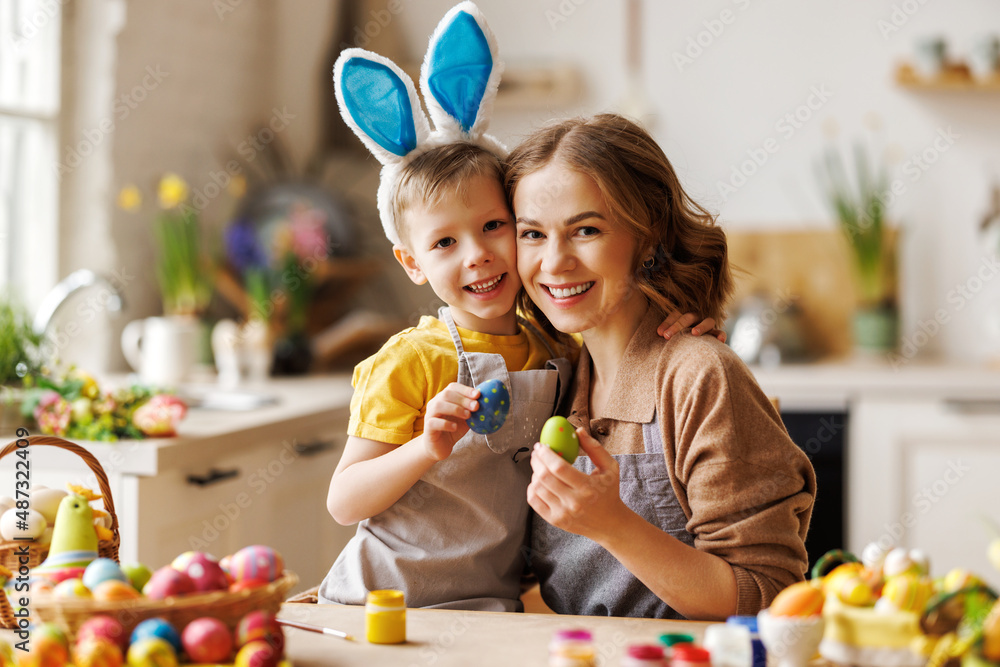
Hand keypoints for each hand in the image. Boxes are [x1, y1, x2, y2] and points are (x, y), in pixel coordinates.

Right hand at [423, 382, 477, 460]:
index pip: (453, 387)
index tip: (478, 394)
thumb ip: (473, 410)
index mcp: (444, 398)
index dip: (465, 389)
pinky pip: (433, 422)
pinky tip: (455, 427)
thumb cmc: (453, 428)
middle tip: (476, 406)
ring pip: (438, 405)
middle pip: (446, 394)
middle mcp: (435, 403)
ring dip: (455, 409)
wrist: (439, 447)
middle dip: (463, 399)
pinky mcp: (427, 428)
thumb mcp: (466, 418)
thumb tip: (488, 402)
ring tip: (467, 416)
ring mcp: (429, 415)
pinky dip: (445, 423)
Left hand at [527, 427, 626, 542]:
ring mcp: (563, 514)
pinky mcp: (555, 521)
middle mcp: (574, 503)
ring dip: (534, 473)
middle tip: (537, 452)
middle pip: (545, 477)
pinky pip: (534, 502)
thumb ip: (594, 448)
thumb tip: (578, 430)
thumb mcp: (610, 467)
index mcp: (588, 487)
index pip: (559, 468)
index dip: (545, 454)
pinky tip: (537, 482)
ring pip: (537, 488)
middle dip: (536, 461)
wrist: (610, 523)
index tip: (541, 445)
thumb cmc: (609, 491)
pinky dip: (532, 488)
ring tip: (540, 467)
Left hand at [657, 310, 726, 342]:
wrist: (695, 340)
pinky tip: (720, 340)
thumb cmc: (676, 335)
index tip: (659, 333)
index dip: (667, 322)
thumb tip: (656, 331)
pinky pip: (720, 332)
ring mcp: (708, 324)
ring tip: (694, 333)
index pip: (675, 314)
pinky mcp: (716, 333)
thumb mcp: (670, 328)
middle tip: (667, 336)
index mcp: (684, 313)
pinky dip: (721, 335)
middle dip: (677, 326)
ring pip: (707, 321)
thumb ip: (664, 328)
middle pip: (688, 317)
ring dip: (701, 326)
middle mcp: (697, 316)